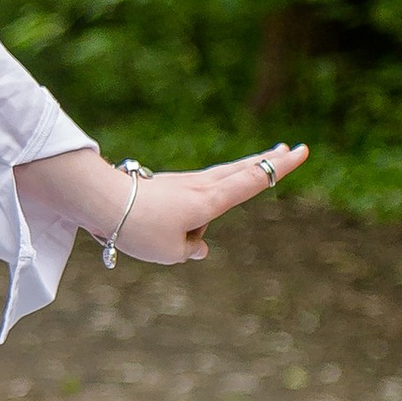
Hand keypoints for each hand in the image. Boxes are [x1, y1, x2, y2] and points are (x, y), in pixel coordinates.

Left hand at [18, 141, 309, 264]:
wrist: (100, 203)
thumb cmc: (139, 228)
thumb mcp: (171, 251)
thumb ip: (190, 249)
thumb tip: (198, 246)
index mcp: (209, 200)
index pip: (252, 182)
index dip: (279, 169)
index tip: (302, 151)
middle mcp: (200, 187)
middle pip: (240, 170)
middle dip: (266, 161)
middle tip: (290, 149)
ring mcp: (182, 184)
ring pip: (221, 177)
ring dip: (243, 170)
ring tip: (261, 165)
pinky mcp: (166, 188)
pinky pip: (197, 193)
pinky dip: (209, 195)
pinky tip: (198, 217)